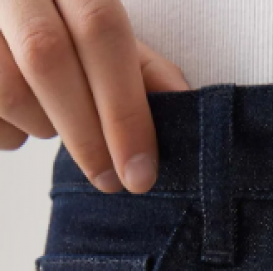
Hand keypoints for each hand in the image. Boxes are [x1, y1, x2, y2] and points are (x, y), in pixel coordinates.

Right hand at [0, 0, 189, 192]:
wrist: (8, 11)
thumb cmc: (57, 24)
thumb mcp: (101, 34)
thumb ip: (142, 67)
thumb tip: (183, 102)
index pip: (101, 29)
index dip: (124, 108)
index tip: (141, 171)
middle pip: (47, 57)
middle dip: (87, 135)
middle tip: (110, 181)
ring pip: (8, 88)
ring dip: (42, 126)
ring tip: (53, 120)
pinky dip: (8, 131)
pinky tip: (17, 117)